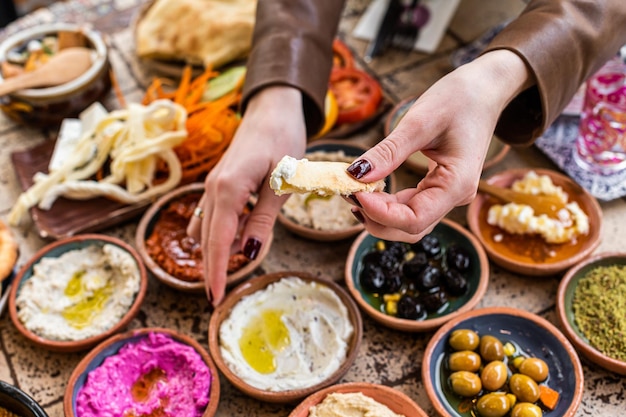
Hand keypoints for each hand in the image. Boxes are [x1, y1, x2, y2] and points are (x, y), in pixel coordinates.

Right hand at [187, 86, 306, 305]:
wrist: (273, 109)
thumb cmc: (283, 140)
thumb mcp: (282, 183)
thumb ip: (263, 219)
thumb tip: (250, 253)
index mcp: (229, 189)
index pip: (218, 241)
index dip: (215, 272)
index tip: (214, 300)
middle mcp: (213, 189)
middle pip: (207, 240)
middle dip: (215, 266)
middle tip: (224, 293)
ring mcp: (211, 185)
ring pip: (207, 229)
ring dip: (221, 246)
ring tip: (251, 244)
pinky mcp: (217, 183)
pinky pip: (212, 216)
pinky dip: (223, 231)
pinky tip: (245, 228)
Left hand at [346, 50, 533, 241]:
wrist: (486, 89)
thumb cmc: (460, 99)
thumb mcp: (420, 121)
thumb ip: (388, 152)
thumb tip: (355, 175)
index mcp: (457, 184)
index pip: (414, 219)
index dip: (380, 213)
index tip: (353, 191)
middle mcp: (455, 197)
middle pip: (411, 229)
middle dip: (376, 219)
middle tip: (347, 192)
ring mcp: (447, 194)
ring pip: (409, 222)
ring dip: (379, 215)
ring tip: (354, 192)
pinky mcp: (438, 187)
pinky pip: (411, 207)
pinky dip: (387, 204)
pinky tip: (368, 191)